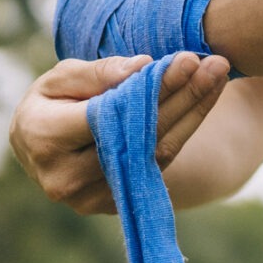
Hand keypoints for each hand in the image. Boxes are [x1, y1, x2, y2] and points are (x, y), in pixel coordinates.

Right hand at [9, 50, 231, 214]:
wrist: (45, 149)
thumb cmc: (51, 104)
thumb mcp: (60, 79)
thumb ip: (98, 73)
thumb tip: (141, 68)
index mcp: (44, 139)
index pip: (108, 112)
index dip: (151, 88)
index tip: (187, 60)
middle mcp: (67, 177)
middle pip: (139, 134)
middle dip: (182, 96)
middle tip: (216, 65)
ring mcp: (92, 197)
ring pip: (156, 150)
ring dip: (193, 111)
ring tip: (218, 76)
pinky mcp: (116, 203)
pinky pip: (159, 163)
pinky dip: (185, 128)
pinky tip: (205, 98)